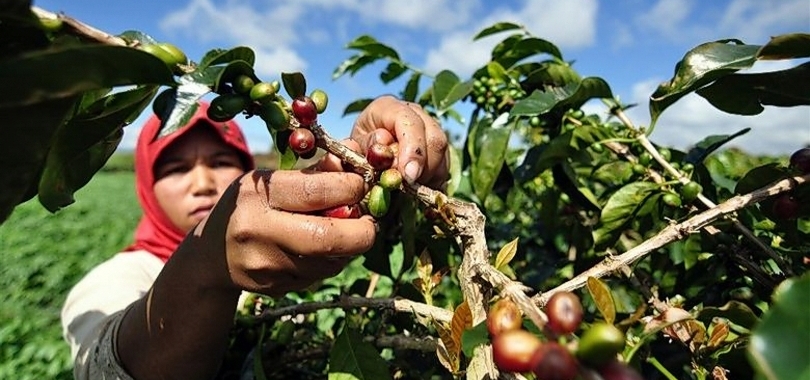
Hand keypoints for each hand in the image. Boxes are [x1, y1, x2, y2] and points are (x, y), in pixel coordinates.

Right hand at [191, 169, 374, 295]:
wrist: (211, 257)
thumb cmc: (249, 208)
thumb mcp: (270, 182)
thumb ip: (313, 173)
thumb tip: (357, 158)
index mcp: (257, 197)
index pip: (315, 192)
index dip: (349, 188)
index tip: (362, 185)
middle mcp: (258, 233)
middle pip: (327, 238)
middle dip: (361, 230)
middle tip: (370, 221)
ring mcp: (266, 266)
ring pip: (329, 261)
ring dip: (349, 247)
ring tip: (347, 231)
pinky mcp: (276, 289)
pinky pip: (320, 276)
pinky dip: (332, 261)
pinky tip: (324, 249)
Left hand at [349, 95, 448, 188]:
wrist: (365, 152)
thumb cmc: (358, 149)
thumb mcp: (354, 147)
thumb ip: (366, 147)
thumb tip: (383, 149)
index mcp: (390, 108)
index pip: (410, 122)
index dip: (412, 149)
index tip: (408, 176)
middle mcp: (415, 114)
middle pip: (434, 138)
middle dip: (424, 167)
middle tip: (410, 186)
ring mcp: (430, 129)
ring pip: (442, 155)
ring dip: (429, 176)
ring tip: (408, 188)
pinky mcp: (438, 149)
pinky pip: (445, 167)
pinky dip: (433, 181)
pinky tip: (417, 188)